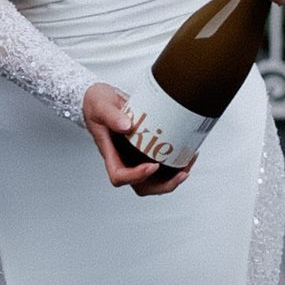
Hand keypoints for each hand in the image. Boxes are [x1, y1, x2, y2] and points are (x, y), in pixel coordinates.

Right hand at [81, 82, 191, 196]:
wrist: (101, 99)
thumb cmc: (96, 105)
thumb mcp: (100, 105)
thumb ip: (112, 116)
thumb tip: (127, 126)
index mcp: (110, 153)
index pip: (119, 176)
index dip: (136, 176)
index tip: (152, 165)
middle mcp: (124, 159)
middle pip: (141, 185)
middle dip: (164, 184)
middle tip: (181, 172)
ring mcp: (136, 157)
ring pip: (154, 179)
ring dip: (173, 177)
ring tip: (188, 162)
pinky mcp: (146, 150)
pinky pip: (162, 166)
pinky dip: (176, 164)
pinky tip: (187, 153)